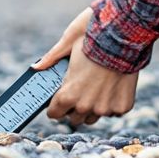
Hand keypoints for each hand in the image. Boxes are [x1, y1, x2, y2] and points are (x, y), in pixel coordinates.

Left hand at [34, 6, 137, 129]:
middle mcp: (85, 106)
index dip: (56, 106)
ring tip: (98, 88)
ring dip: (94, 107)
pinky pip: (114, 111)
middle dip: (75, 107)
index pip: (55, 114)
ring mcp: (105, 109)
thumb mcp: (68, 44)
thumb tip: (35, 67)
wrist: (123, 38)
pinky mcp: (122, 107)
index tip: (60, 99)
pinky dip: (113, 102)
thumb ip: (51, 58)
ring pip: (95, 117)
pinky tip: (114, 86)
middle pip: (75, 118)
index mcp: (68, 95)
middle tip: (81, 90)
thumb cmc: (93, 39)